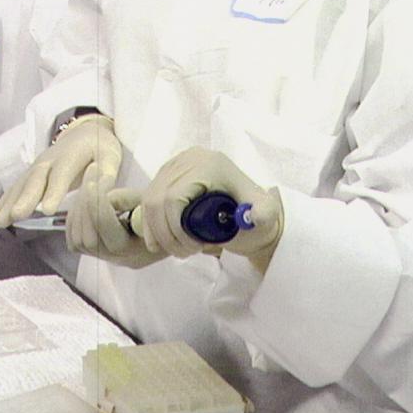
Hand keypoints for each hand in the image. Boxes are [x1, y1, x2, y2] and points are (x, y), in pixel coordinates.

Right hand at [0, 113, 119, 226]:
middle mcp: (51, 158)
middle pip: (37, 178)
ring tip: (0, 220)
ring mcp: (38, 165)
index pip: (63, 173)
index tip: (47, 209)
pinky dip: (5, 200)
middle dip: (26, 197)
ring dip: (10, 201)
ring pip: (23, 182)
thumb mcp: (111, 157)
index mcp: (73, 155)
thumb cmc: (100, 148)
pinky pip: (16, 186)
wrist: (84, 132)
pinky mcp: (31, 172)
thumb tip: (102, 193)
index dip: (54, 190)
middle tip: (17, 215)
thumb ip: (106, 175)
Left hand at [65, 165, 164, 268]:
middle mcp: (121, 259)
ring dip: (78, 211)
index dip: (97, 207)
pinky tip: (83, 202)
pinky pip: (75, 242)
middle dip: (85, 207)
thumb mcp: (150, 199)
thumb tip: (102, 198)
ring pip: (78, 242)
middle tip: (90, 182)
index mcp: (139, 247)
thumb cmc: (161, 209)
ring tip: (88, 188)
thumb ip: (126, 199)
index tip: (94, 184)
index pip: (109, 232)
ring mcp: (108, 258)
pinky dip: (74, 221)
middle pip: (90, 240)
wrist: (168, 224)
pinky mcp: (98, 253)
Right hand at [139, 148, 283, 269]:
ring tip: (177, 249)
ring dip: (156, 231)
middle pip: (157, 199)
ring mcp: (175, 164)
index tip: (193, 248)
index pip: (173, 198)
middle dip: (165, 233)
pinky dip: (151, 223)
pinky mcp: (167, 173)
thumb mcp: (264, 213)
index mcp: (207, 164)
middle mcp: (188, 159)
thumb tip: (253, 217)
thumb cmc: (254, 211)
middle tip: (184, 253)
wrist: (248, 206)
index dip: (176, 228)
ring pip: (149, 200)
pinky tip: (161, 241)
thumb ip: (265, 214)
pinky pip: (148, 198)